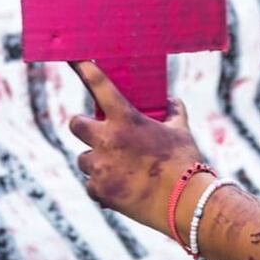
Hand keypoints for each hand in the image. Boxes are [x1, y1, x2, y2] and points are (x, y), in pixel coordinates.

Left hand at [68, 61, 204, 233]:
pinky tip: (121, 189)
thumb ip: (174, 113)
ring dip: (96, 160)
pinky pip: (92, 185)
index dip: (84, 69)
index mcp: (125, 120)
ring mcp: (100, 167)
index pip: (99, 86)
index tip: (73, 58)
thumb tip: (172, 101)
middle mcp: (107, 140)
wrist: (185, 201)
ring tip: (118, 168)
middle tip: (99, 133)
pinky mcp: (100, 191)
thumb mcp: (182, 132)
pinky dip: (102, 187)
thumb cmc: (186, 162)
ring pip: (84, 159)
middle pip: (76, 124)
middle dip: (84, 126)